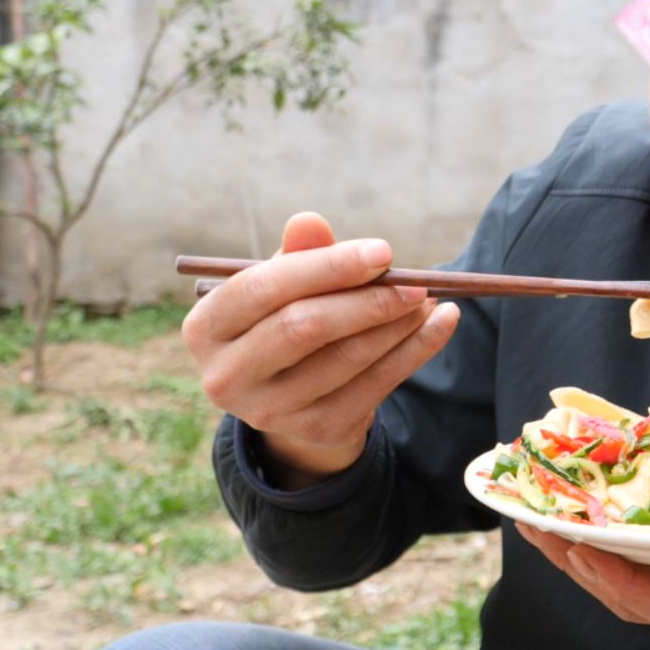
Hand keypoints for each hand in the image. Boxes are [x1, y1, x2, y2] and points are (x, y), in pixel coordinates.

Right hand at [182, 211, 459, 487]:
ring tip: (428, 297)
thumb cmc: (287, 316)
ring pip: (346, 359)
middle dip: (367, 300)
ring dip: (397, 324)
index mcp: (207, 327)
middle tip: (415, 281)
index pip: (264, 288)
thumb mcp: (285, 284)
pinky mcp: (317, 429)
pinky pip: (377, 385)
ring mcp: (270, 410)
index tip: (383, 251)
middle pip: (303, 328)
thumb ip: (298, 253)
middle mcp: (226, 375)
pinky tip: (442, 322)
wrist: (295, 393)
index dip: (327, 267)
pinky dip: (416, 349)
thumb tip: (309, 221)